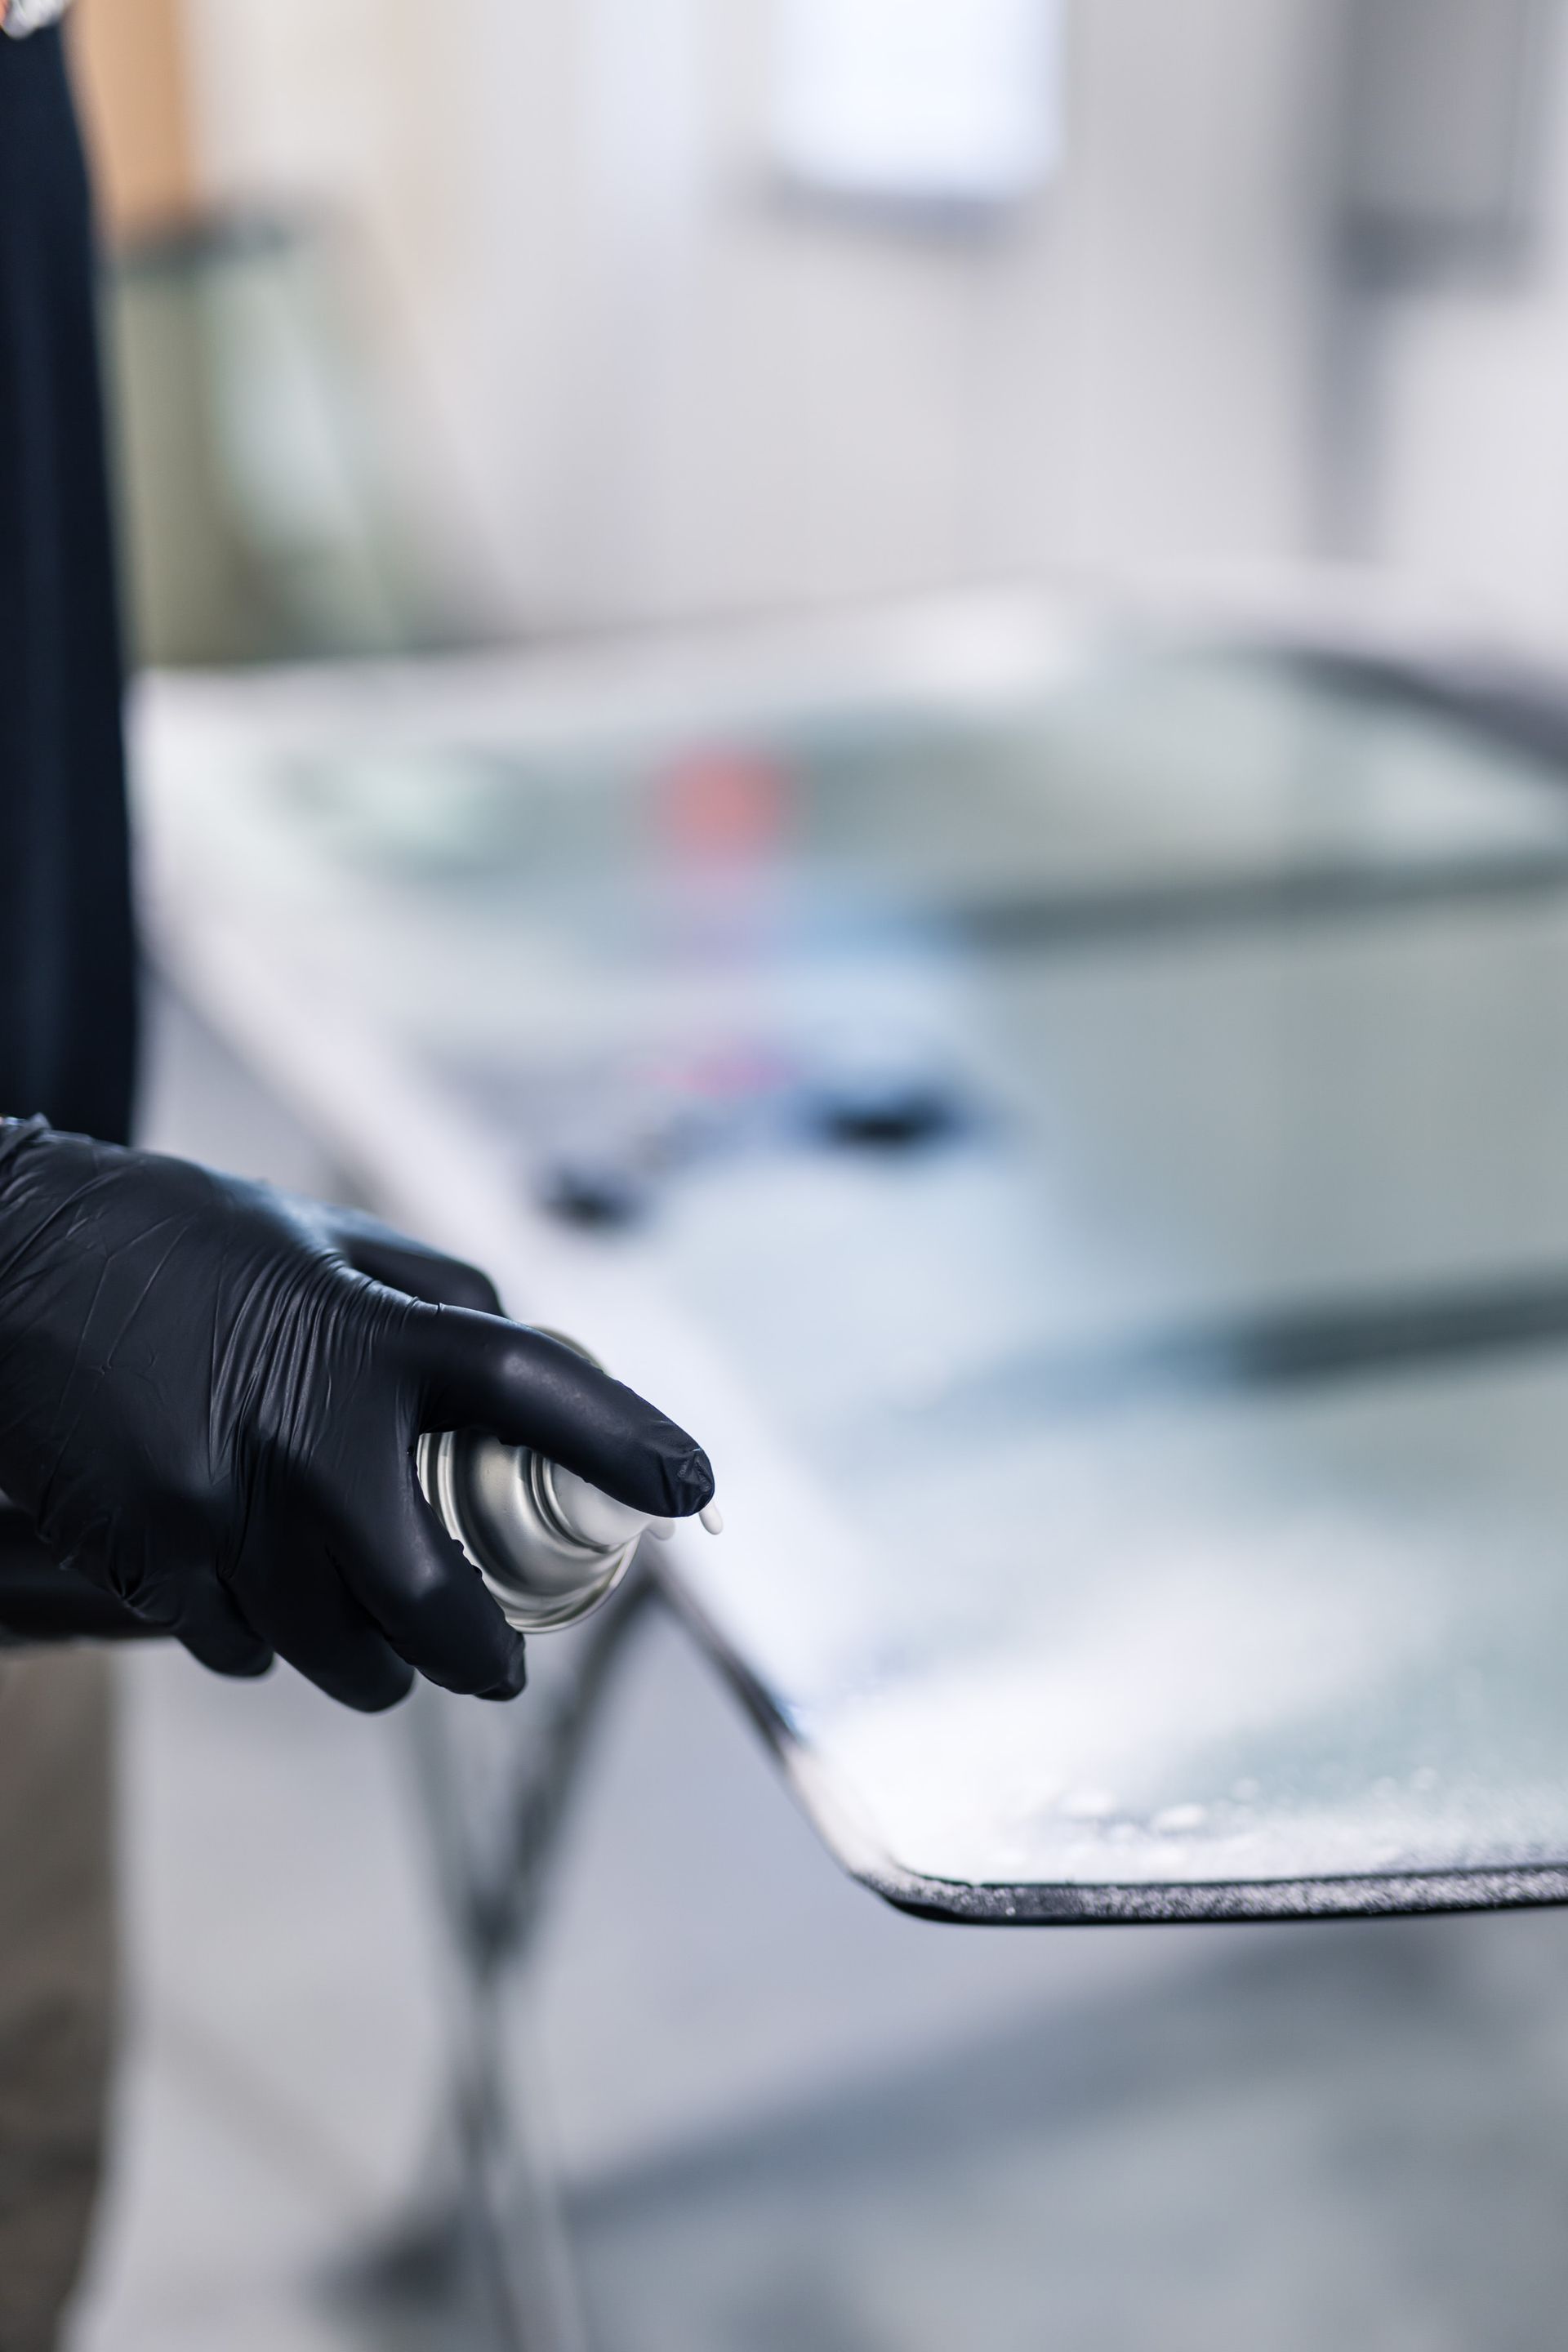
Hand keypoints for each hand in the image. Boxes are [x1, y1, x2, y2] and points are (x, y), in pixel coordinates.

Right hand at [0, 1120, 713, 1710]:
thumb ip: (427, 1295)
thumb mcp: (315, 1238)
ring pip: (334, 1644)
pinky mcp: (150, 1555)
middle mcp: (306, 1426)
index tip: (691, 1487)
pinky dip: (269, 1643)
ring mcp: (221, 1503)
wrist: (4, 1261)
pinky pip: (240, 1644)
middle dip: (476, 1653)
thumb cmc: (171, 1241)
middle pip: (432, 1594)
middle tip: (502, 1669)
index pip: (529, 1384)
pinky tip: (268, 1606)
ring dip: (373, 1666)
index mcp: (365, 1329)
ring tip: (387, 1654)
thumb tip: (534, 1354)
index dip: (624, 1438)